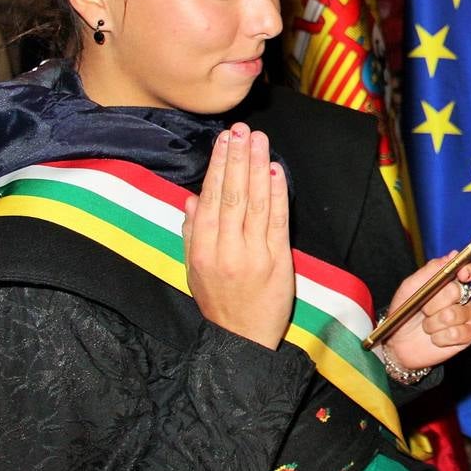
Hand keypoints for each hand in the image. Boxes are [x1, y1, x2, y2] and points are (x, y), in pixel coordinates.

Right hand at [182, 124, 294, 349]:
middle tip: (241, 130)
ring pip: (255, 203)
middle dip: (237, 159)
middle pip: (232, 195)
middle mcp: (226, 249)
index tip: (223, 141)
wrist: (242, 339)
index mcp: (202, 250)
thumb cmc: (218, 303)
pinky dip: (278, 193)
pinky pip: (277, 220)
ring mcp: (253, 254)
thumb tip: (192, 199)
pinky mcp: (278, 260)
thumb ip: (192, 234)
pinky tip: (276, 171)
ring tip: (258, 140)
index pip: (210, 200)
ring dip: (257, 167)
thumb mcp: (193, 270)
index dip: (218, 168)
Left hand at [381, 254, 470, 370]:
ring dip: (432, 323)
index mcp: (452, 282)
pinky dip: (439, 337)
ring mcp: (468, 316)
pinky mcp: (468, 335)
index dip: (469, 271)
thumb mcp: (410, 287)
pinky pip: (455, 333)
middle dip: (433, 302)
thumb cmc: (404, 311)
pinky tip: (435, 338)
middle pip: (456, 292)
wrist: (398, 343)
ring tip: (427, 326)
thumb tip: (452, 255)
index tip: (462, 275)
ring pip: (453, 315)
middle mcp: (464, 297)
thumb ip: (430, 270)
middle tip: (424, 310)